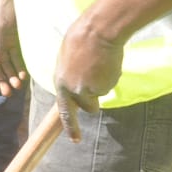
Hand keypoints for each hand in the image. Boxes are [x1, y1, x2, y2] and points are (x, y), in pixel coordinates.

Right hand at [0, 0, 27, 96]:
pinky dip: (20, 66)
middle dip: (1, 79)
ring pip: (8, 62)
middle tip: (8, 93)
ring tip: (17, 86)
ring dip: (11, 74)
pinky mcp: (17, 40)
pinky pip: (17, 56)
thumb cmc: (3, 9)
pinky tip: (24, 75)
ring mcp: (6, 42)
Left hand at [53, 14, 123, 141]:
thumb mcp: (66, 60)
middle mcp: (75, 90)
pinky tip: (106, 61)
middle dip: (93, 99)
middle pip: (88, 106)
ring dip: (102, 81)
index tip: (75, 139)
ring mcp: (92, 89)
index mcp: (60, 82)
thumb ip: (69, 76)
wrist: (97, 32)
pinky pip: (111, 83)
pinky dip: (110, 74)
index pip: (64, 110)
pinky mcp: (107, 84)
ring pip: (101, 92)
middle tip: (95, 79)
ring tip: (98, 62)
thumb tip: (75, 86)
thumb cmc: (78, 40)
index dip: (71, 126)